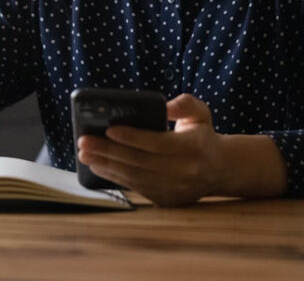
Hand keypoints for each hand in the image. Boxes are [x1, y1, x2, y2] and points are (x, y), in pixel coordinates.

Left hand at [76, 94, 226, 206]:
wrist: (219, 170)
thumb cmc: (202, 135)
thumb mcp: (200, 113)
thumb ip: (185, 104)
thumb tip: (164, 106)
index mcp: (193, 148)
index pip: (157, 143)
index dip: (132, 137)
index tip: (109, 129)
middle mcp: (184, 172)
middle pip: (139, 162)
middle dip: (108, 151)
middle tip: (84, 141)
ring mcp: (174, 189)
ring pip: (134, 177)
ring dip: (106, 165)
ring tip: (85, 154)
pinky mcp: (166, 200)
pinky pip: (135, 187)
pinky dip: (114, 177)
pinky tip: (98, 166)